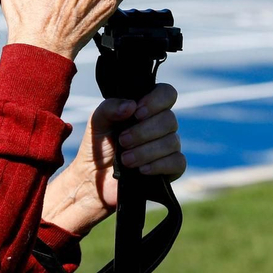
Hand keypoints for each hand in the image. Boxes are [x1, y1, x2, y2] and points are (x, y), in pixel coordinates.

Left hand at [42, 83, 183, 236]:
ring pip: (172, 142)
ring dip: (146, 151)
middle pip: (169, 119)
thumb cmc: (98, 146)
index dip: (156, 101)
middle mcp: (161, 125)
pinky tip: (142, 170)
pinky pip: (178, 162)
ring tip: (125, 160)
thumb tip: (131, 105)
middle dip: (143, 132)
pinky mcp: (171, 168)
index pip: (166, 94)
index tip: (137, 113)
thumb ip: (110, 107)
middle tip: (122, 141)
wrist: (94, 178)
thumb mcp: (97, 122)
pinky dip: (159, 165)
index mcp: (146, 108)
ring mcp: (168, 146)